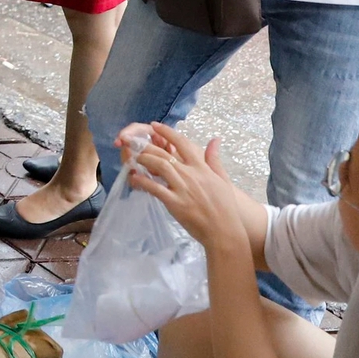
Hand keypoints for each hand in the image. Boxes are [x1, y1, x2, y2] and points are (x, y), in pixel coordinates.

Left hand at [128, 124, 250, 256]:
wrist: (224, 231)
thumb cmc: (225, 207)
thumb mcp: (223, 179)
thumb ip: (215, 159)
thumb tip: (215, 139)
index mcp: (202, 168)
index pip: (183, 143)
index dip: (167, 132)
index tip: (154, 125)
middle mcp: (192, 175)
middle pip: (165, 153)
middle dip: (147, 146)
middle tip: (135, 143)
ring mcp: (183, 188)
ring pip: (159, 166)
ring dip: (143, 160)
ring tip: (133, 159)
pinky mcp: (175, 203)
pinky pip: (155, 188)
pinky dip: (142, 181)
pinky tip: (134, 179)